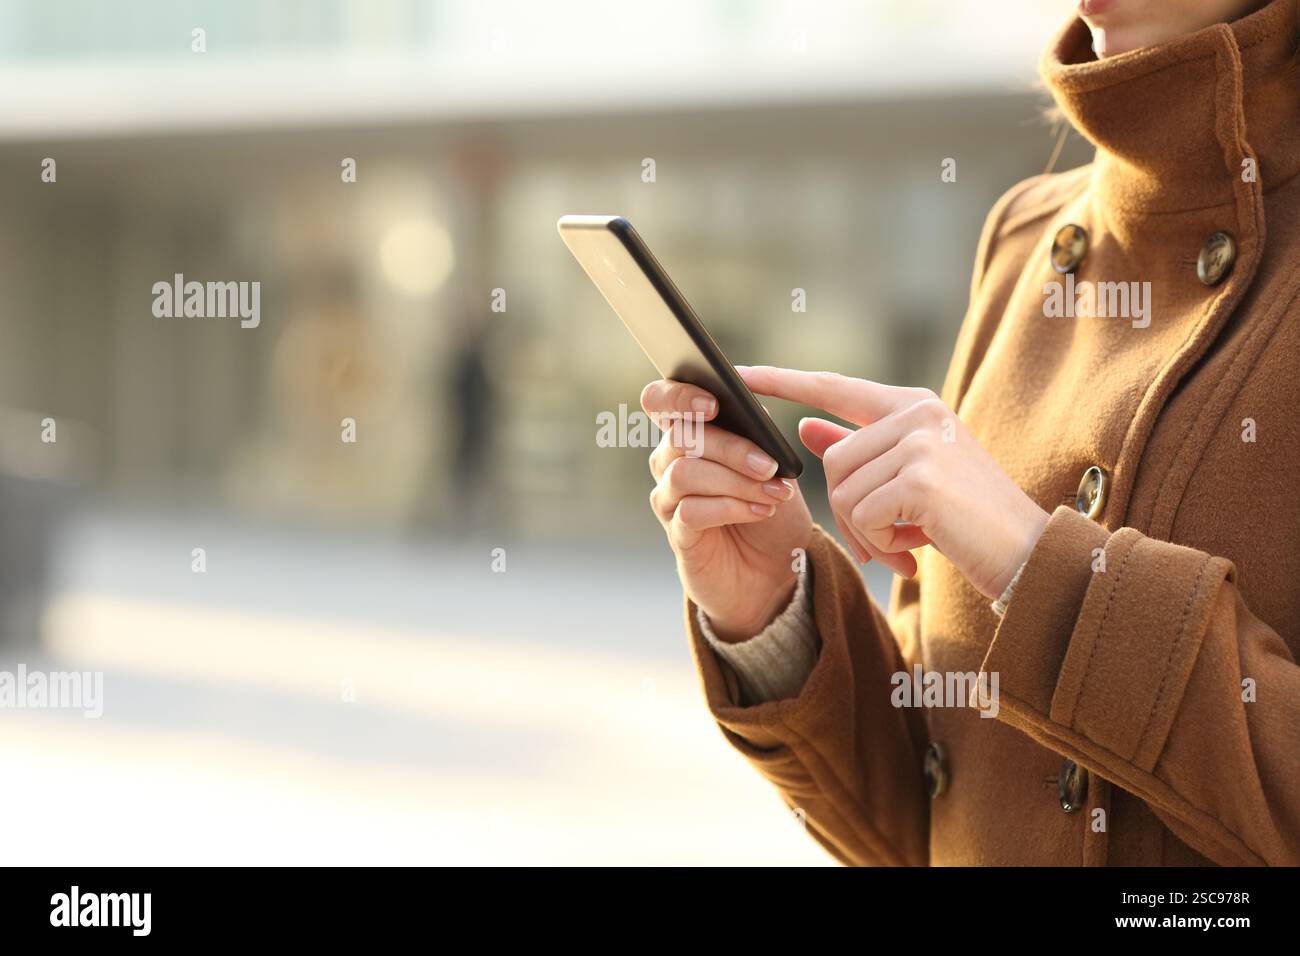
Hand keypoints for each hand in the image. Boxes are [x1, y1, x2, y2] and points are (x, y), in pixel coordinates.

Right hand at [642, 379, 812, 641]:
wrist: (775, 571)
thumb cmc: (772, 512)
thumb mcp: (774, 469)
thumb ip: (759, 440)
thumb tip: (755, 413)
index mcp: (691, 435)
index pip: (660, 401)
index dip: (678, 396)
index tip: (714, 403)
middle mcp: (669, 462)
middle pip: (682, 436)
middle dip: (731, 448)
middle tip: (769, 466)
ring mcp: (669, 499)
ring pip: (685, 473)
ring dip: (735, 481)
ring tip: (772, 494)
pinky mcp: (677, 534)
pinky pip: (691, 511)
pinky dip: (730, 508)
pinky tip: (759, 512)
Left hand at [737, 365, 1049, 599]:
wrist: (1027, 555)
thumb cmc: (966, 520)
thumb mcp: (908, 479)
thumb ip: (859, 450)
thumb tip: (804, 427)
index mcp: (913, 405)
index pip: (833, 386)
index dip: (781, 381)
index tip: (737, 374)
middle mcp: (917, 413)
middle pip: (833, 462)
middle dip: (849, 513)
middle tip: (887, 539)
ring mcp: (921, 441)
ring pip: (842, 491)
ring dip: (865, 532)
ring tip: (906, 542)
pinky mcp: (921, 477)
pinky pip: (861, 515)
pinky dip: (879, 543)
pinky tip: (915, 548)